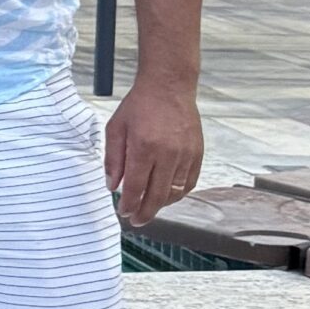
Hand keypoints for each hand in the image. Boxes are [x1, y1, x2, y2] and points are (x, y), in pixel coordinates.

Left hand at [105, 83, 201, 227]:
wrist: (169, 87)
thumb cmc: (139, 106)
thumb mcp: (115, 128)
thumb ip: (113, 159)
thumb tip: (112, 186)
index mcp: (144, 148)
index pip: (135, 187)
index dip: (129, 204)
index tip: (123, 212)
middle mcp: (167, 154)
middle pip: (157, 195)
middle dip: (145, 213)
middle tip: (137, 221)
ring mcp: (185, 154)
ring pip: (175, 192)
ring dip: (162, 205)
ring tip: (150, 208)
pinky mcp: (197, 153)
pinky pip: (189, 182)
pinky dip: (178, 194)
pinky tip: (167, 196)